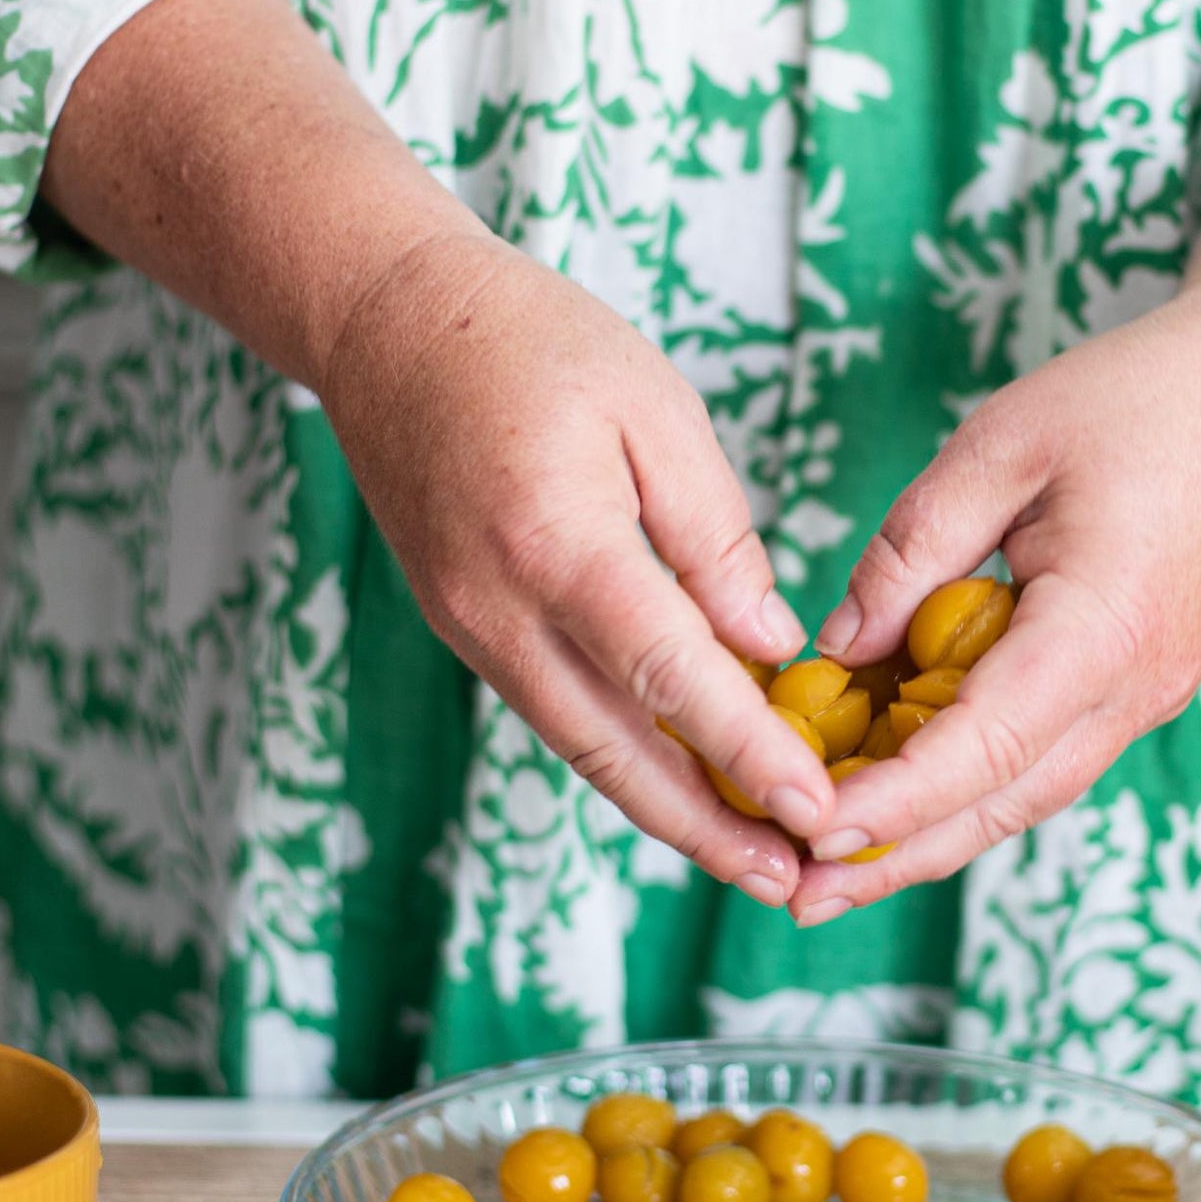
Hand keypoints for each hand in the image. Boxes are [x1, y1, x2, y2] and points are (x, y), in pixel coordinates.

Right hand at [321, 226, 831, 902]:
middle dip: (706, 827)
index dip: (748, 753)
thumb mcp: (654, 407)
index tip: (817, 809)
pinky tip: (684, 781)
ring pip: (580, 745)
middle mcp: (501, 608)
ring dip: (665, 810)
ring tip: (749, 856)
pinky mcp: (464, 626)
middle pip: (614, 751)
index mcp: (558, 544)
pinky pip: (555, 708)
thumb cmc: (531, 340)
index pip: (671, 678)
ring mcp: (471, 626)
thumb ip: (713, 533)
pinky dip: (622, 755)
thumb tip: (768, 645)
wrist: (383, 321)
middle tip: (789, 880)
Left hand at [786, 289, 1200, 922]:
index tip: (813, 833)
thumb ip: (913, 549)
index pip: (986, 748)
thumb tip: (835, 646)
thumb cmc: (1144, 397)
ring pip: (1027, 792)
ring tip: (833, 863)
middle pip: (1004, 804)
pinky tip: (903, 784)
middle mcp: (1136, 686)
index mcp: (1105, 628)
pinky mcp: (1140, 682)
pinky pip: (1046, 753)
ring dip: (932, 832)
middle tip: (798, 896)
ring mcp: (1146, 693)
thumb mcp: (1002, 444)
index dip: (896, 801)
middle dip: (899, 856)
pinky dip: (972, 782)